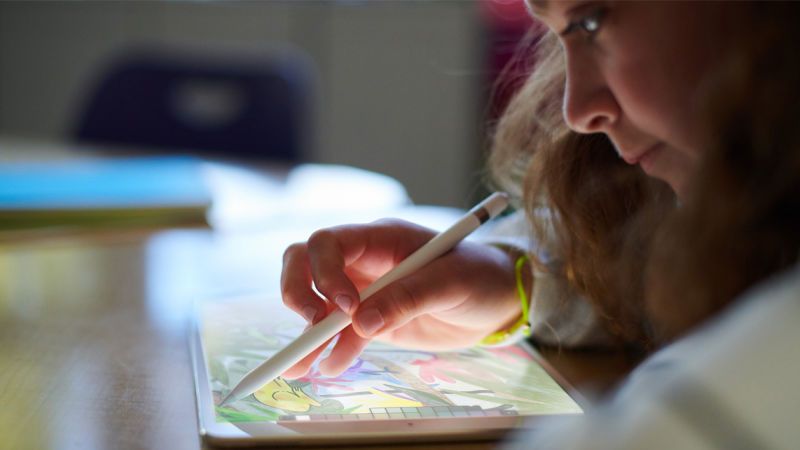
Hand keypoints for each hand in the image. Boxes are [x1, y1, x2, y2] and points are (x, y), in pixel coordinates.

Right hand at [279, 218, 522, 377]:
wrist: (496, 301)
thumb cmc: (479, 276)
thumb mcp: (451, 282)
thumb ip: (408, 298)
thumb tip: (362, 323)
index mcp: (380, 237)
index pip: (330, 243)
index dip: (325, 271)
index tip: (347, 306)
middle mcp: (363, 260)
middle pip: (306, 264)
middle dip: (297, 292)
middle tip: (311, 325)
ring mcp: (362, 289)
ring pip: (317, 304)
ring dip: (305, 334)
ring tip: (296, 367)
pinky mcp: (370, 319)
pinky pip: (340, 334)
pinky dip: (331, 351)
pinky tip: (328, 369)